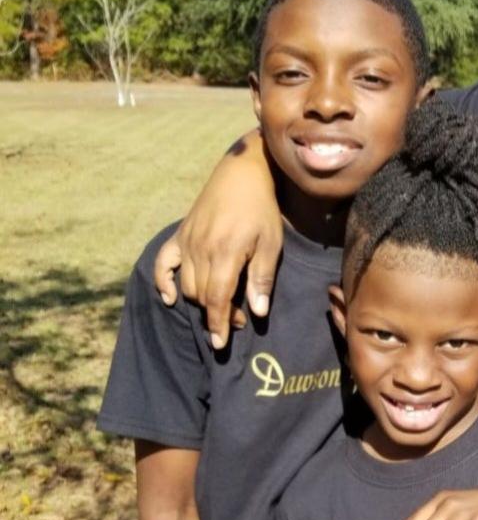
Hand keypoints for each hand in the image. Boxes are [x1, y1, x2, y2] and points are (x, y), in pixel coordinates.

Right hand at [152, 129, 282, 348]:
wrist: (242, 175)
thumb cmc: (262, 211)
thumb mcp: (271, 244)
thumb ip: (261, 278)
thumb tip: (256, 312)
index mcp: (225, 253)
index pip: (217, 298)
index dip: (218, 323)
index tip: (220, 344)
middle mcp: (200, 249)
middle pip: (201, 295)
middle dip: (216, 315)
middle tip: (237, 321)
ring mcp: (187, 241)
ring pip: (185, 284)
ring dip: (199, 301)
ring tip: (221, 307)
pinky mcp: (180, 234)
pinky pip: (163, 263)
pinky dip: (163, 282)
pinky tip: (171, 297)